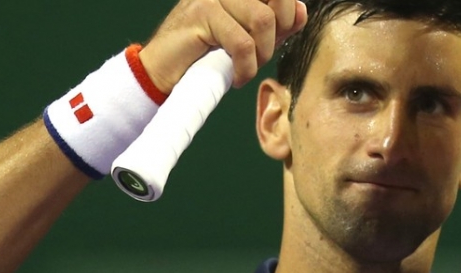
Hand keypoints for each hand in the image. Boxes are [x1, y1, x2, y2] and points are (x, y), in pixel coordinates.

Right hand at [140, 0, 307, 90]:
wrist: (160, 72)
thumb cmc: (202, 56)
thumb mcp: (245, 40)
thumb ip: (274, 25)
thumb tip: (300, 11)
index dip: (288, 14)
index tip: (276, 38)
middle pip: (277, 0)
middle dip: (278, 34)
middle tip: (260, 56)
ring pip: (263, 20)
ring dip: (261, 53)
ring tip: (245, 68)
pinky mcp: (202, 14)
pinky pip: (242, 42)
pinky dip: (245, 67)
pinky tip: (236, 77)